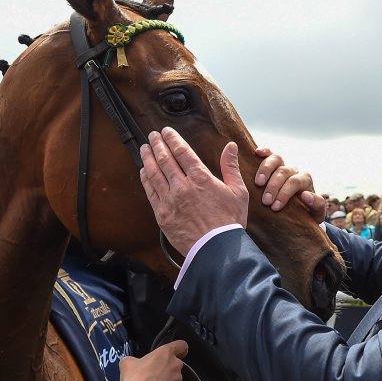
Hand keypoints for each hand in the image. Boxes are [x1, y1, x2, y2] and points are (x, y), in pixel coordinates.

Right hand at [119, 340, 188, 380]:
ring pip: (175, 379)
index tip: (172, 354)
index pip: (182, 345)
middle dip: (168, 369)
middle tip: (154, 375)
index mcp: (166, 353)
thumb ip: (134, 360)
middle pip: (176, 364)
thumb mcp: (127, 363)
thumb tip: (132, 363)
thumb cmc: (135, 378)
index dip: (178, 349)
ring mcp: (178, 380)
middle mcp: (175, 365)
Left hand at [139, 127, 248, 254]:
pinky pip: (150, 192)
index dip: (172, 139)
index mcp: (201, 178)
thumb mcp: (238, 191)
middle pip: (165, 159)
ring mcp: (170, 200)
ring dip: (148, 158)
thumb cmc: (229, 221)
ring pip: (154, 173)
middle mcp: (182, 186)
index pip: (182, 152)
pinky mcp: (162, 214)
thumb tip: (230, 147)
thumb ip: (231, 167)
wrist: (216, 249)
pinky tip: (143, 171)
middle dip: (157, 144)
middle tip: (152, 135)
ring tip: (144, 148)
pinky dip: (146, 179)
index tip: (166, 131)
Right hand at [254, 147, 323, 222]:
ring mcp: (284, 166)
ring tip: (258, 183)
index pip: (294, 182)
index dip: (284, 193)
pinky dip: (264, 152)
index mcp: (305, 180)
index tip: (275, 207)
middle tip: (265, 201)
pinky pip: (270, 154)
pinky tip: (257, 153)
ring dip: (265, 170)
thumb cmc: (307, 212)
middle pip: (283, 172)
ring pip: (276, 159)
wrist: (299, 210)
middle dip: (273, 186)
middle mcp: (295, 171)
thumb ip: (317, 204)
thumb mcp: (317, 213)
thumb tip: (305, 195)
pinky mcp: (274, 165)